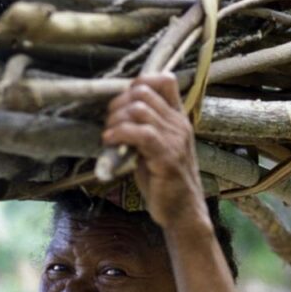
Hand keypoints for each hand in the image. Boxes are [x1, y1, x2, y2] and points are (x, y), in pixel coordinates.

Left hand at [102, 74, 208, 228]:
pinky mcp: (167, 157)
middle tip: (109, 122)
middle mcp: (179, 124)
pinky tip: (110, 142)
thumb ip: (143, 128)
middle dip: (119, 103)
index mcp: (177, 118)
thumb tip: (117, 112)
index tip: (123, 102)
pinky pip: (141, 133)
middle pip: (144, 91)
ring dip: (116, 119)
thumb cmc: (164, 181)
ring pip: (139, 109)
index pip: (165, 80)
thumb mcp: (155, 147)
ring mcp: (175, 139)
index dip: (139, 82)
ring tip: (109, 135)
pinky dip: (120, 133)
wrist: (182, 211)